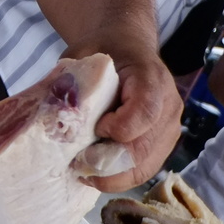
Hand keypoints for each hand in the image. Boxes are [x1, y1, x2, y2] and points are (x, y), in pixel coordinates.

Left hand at [72, 47, 182, 192]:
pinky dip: (118, 176)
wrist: (128, 47)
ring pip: (144, 168)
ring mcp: (170, 128)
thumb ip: (71, 82)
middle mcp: (169, 104)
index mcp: (151, 77)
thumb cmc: (104, 51)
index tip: (95, 126)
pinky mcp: (164, 145)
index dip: (118, 128)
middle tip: (76, 165)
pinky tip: (95, 170)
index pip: (145, 112)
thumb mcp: (82, 55)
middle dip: (106, 164)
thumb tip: (53, 116)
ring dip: (111, 176)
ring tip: (83, 170)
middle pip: (143, 149)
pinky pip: (143, 170)